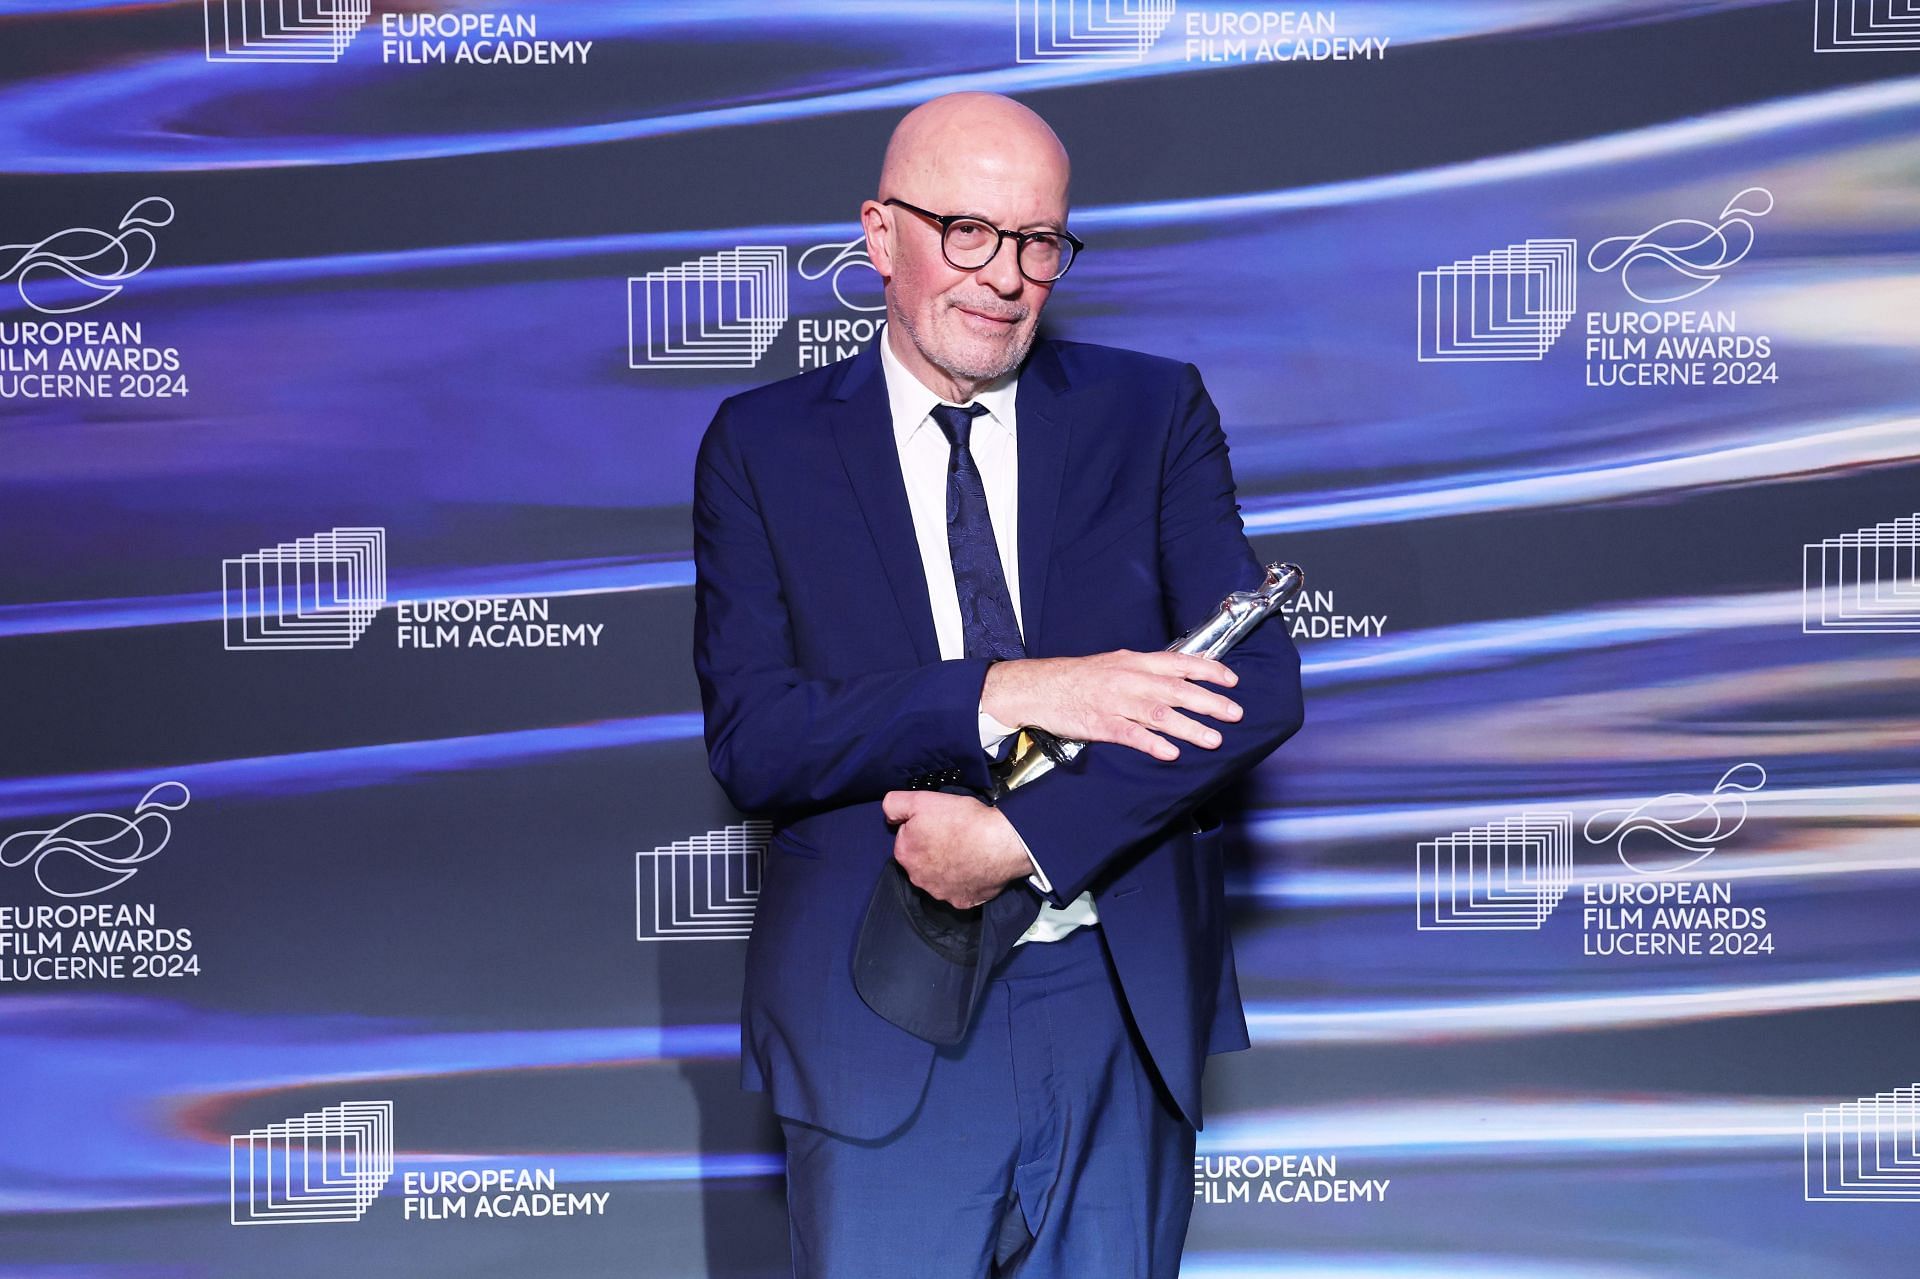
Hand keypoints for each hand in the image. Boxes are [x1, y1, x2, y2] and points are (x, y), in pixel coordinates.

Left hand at [881, 790, 1033, 909]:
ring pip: (938, 877)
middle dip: (932, 850)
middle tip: (952, 835)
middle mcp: (918, 879)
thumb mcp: (921, 800)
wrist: (1000, 843)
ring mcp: (940, 893)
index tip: (937, 823)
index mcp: (905, 854)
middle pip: (921, 860)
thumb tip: (889, 815)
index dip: (921, 828)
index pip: (906, 839)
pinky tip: (974, 866)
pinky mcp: (961, 901)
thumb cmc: (964, 821)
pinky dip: (964, 880)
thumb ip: (894, 804)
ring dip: (947, 866)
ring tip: (966, 850)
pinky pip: (959, 890)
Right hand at [980, 650, 1242, 761]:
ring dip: (1189, 727)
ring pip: (1159, 714)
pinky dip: (1152, 743)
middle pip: (1176, 690)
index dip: (1208, 671)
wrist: (1037, 687)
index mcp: (1134, 661)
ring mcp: (1115, 702)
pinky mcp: (1100, 724)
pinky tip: (1170, 753)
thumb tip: (1176, 677)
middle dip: (1209, 702)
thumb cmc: (1077, 677)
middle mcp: (1129, 678)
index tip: (1231, 681)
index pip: (1179, 662)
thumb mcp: (1114, 663)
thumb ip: (1144, 670)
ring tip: (1213, 739)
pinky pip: (1130, 734)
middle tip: (1235, 714)